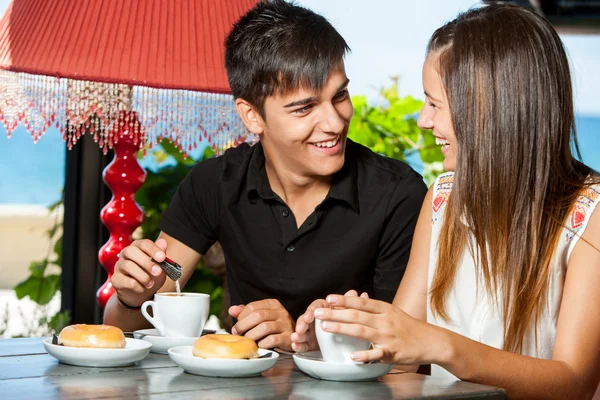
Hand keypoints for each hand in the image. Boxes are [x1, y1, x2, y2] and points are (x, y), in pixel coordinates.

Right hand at [112, 238, 167, 307]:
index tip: (162, 258)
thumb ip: (161, 254)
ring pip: (127, 266)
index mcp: (138, 247)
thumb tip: (163, 242)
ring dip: (143, 276)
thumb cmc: (151, 275)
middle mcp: (126, 254)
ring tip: (151, 284)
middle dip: (146, 262)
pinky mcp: (116, 279)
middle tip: (158, 272)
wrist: (142, 293)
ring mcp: (119, 266)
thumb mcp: (160, 265)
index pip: (143, 243)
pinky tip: (142, 288)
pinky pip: (124, 280)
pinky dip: (136, 286)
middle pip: (131, 251)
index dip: (153, 249)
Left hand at [228, 299, 294, 349]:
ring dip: (252, 335)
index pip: (253, 306)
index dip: (241, 317)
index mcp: (272, 304)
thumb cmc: (273, 327)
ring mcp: (286, 324)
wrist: (294, 338)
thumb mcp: (260, 317)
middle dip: (243, 325)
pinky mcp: (288, 338)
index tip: (236, 326)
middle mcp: (281, 312)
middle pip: (258, 316)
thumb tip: (231, 310)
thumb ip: (246, 313)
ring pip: (265, 327)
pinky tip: (259, 346)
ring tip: (247, 341)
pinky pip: (273, 340)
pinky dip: (263, 344)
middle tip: (237, 334)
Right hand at [291, 290, 367, 352]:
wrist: (344, 337)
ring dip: (297, 335)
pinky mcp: (309, 343)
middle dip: (301, 324)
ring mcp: (310, 331)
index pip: (315, 307)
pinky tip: (295, 346)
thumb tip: (356, 293)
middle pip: (305, 319)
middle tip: (301, 329)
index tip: (309, 317)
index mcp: (322, 308)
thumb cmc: (341, 318)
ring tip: (295, 338)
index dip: (311, 312)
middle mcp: (314, 319)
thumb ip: (348, 303)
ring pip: (301, 332)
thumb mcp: (345, 311)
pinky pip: (303, 344)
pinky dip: (298, 345)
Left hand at [314, 294, 432, 364]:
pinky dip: (364, 354)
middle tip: (318, 313)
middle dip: (335, 313)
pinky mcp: (392, 352)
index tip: (329, 298)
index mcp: (385, 309)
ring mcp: (388, 336)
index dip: (344, 299)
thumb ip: (374, 309)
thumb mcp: (392, 312)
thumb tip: (353, 302)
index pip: (361, 302)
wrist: (431, 341)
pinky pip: (376, 354)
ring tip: (325, 327)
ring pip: (361, 330)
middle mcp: (385, 320)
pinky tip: (352, 355)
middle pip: (356, 315)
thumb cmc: (409, 327)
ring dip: (342, 328)